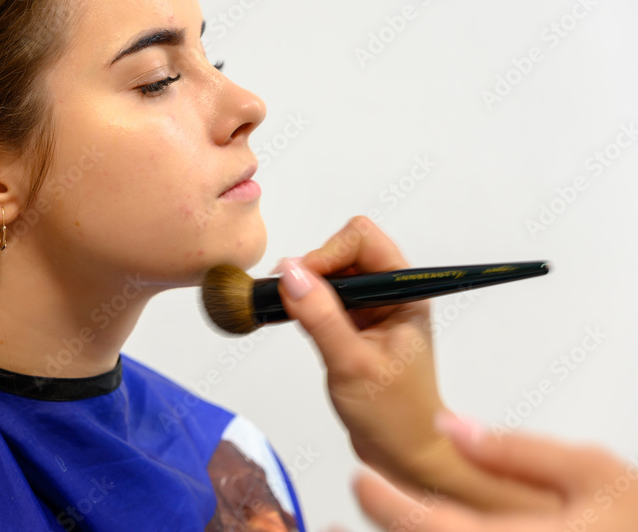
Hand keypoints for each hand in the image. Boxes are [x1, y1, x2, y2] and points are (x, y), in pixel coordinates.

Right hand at [273, 216, 442, 485]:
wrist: (404, 455)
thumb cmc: (395, 417)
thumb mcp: (352, 364)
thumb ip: (320, 317)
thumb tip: (291, 274)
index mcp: (405, 294)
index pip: (362, 241)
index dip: (327, 254)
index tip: (301, 282)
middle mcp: (391, 295)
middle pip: (345, 249)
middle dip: (314, 267)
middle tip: (293, 297)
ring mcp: (373, 309)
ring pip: (332, 272)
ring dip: (309, 286)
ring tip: (294, 312)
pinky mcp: (355, 324)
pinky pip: (325, 296)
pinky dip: (307, 303)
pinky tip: (298, 321)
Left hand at [355, 412, 637, 530]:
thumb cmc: (637, 525)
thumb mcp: (594, 474)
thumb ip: (517, 451)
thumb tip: (453, 427)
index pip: (426, 526)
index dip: (385, 503)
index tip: (361, 478)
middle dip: (377, 527)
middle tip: (341, 514)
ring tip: (349, 527)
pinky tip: (413, 530)